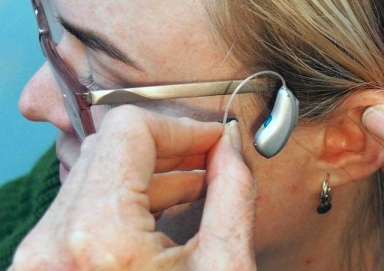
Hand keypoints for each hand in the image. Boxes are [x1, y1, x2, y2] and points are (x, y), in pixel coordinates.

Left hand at [10, 106, 256, 269]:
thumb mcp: (227, 266)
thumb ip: (233, 192)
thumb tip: (231, 145)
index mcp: (99, 239)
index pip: (130, 130)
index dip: (182, 127)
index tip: (213, 139)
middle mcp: (54, 244)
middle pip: (108, 147)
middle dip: (168, 147)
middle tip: (210, 157)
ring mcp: (41, 257)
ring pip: (92, 175)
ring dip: (149, 173)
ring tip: (196, 186)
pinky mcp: (44, 265)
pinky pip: (82, 207)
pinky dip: (126, 199)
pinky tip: (164, 211)